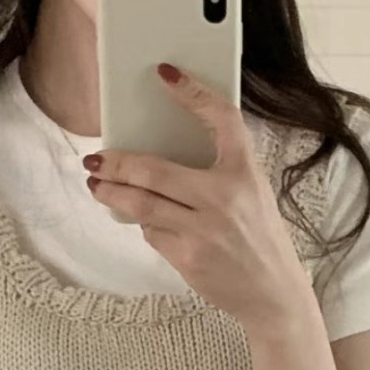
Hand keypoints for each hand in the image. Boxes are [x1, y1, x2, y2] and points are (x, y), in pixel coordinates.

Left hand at [84, 62, 313, 331]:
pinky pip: (153, 234)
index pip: (221, 119)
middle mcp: (224, 198)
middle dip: (116, 164)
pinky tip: (142, 221)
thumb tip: (160, 158)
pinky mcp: (189, 259)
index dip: (192, 92)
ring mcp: (204, 231)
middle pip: (154, 170)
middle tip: (96, 159)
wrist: (273, 295)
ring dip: (112, 194)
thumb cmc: (260, 241)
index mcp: (245, 174)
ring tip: (97, 187)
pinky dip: (144, 224)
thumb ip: (219, 171)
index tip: (166, 75)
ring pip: (142, 205)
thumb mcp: (252, 193)